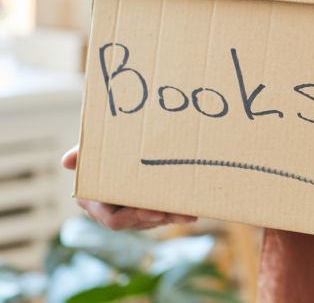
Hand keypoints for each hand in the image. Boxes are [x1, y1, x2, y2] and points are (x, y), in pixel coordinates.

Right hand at [62, 146, 196, 229]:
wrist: (123, 147)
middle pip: (135, 223)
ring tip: (186, 213)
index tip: (149, 209)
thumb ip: (83, 154)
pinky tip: (191, 213)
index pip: (112, 218)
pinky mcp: (146, 211)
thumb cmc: (102, 149)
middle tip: (170, 212)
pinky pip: (162, 216)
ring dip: (169, 218)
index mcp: (93, 201)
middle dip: (153, 218)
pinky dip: (176, 214)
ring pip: (151, 221)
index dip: (131, 217)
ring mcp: (130, 214)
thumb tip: (66, 161)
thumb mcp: (93, 150)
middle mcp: (111, 212)